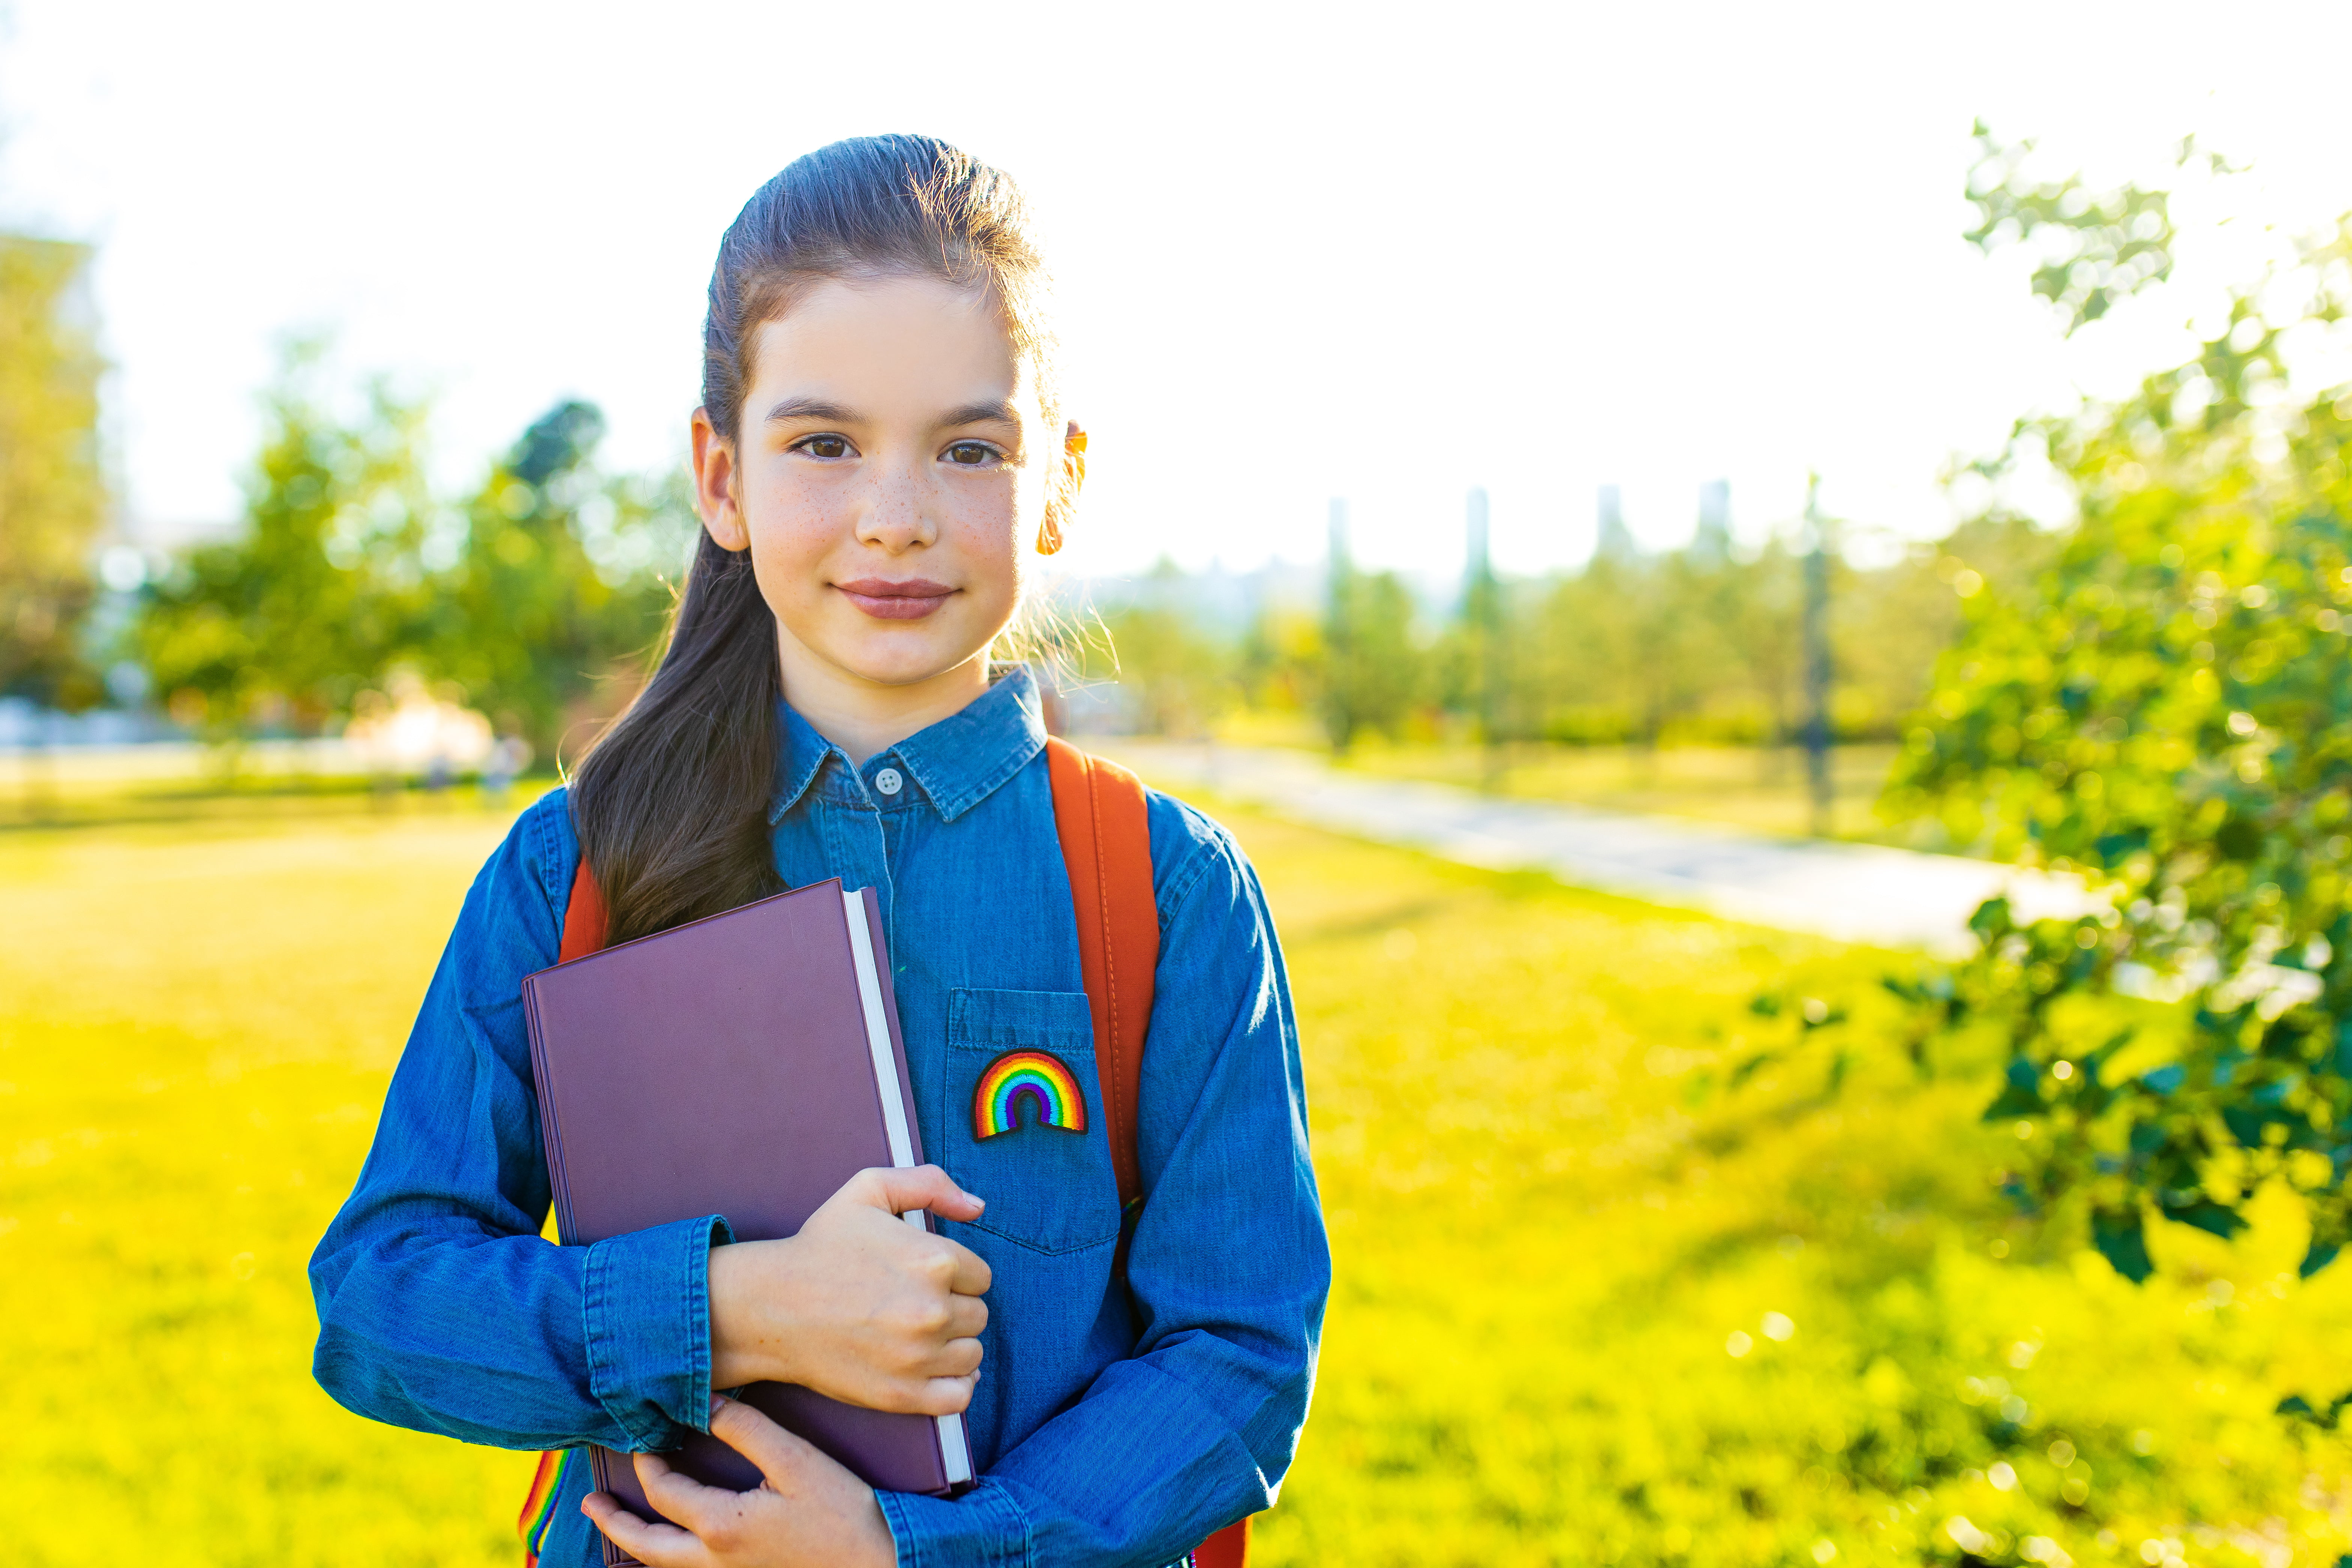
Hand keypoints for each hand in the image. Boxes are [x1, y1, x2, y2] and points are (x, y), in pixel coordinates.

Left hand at [583, 1395, 895, 1567]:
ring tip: (618, 1526)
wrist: (881, 1566)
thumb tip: (708, 1402)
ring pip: (664, 1567)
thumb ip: (748, 1429)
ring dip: (635, 1545)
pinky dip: (668, 1561)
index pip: (666, 1491)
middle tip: (591, 1503)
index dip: (649, 1463)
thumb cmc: (845, 1515)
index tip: (643, 1438)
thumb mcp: (797, 1461)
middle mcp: (714, 1561)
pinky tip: (673, 1548)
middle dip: (615, 1523)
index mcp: (721, 1527)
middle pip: (645, 1546)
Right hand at [709, 1164, 990, 1413]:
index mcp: (936, 1260)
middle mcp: (933, 1310)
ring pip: (972, 1355)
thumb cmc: (819, 1247)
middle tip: (912, 1305)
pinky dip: (956, 1386)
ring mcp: (919, 1357)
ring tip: (916, 1334)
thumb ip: (930, 1183)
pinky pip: (960, 1397)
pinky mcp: (903, 1395)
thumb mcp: (869, 1190)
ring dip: (952, 1346)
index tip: (922, 1278)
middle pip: (977, 1315)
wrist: (770, 1307)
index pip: (980, 1277)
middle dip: (952, 1309)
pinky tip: (935, 1369)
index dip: (954, 1276)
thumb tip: (978, 1206)